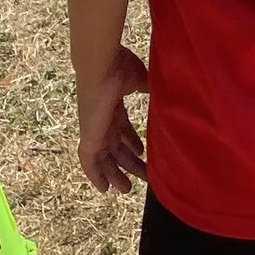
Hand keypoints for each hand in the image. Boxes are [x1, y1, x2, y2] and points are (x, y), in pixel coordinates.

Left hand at [75, 46, 149, 191]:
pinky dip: (95, 175)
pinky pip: (89, 162)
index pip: (121, 128)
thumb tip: (165, 88)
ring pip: (105, 158)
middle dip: (129, 162)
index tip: (141, 151)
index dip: (131, 140)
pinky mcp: (88, 138)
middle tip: (143, 175)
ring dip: (116, 173)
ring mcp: (94, 129)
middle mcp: (102, 120)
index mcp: (113, 106)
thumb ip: (148, 87)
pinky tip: (105, 188)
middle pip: (116, 147)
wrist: (101, 66)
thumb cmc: (120, 67)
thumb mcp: (140, 79)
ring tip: (128, 189)